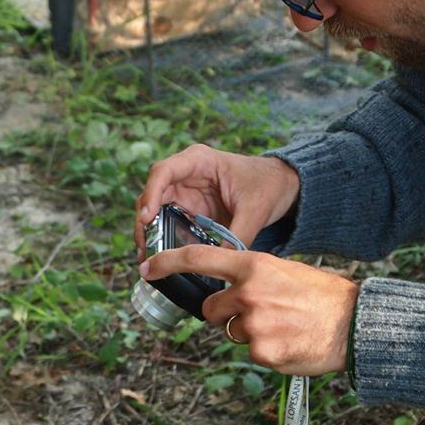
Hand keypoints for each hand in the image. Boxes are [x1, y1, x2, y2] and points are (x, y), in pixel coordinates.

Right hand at [135, 144, 301, 260]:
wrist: (281, 187)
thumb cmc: (268, 185)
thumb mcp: (256, 210)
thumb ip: (238, 235)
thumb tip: (221, 263)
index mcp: (199, 161)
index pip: (163, 172)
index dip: (151, 194)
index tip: (147, 218)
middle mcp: (184, 175)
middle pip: (151, 194)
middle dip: (144, 222)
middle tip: (144, 249)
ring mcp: (184, 193)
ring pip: (153, 211)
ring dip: (148, 233)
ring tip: (148, 258)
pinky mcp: (187, 210)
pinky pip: (166, 223)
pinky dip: (160, 239)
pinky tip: (160, 257)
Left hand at [141, 246, 358, 375]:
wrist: (355, 324)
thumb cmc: (320, 296)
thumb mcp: (283, 271)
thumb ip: (249, 277)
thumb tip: (221, 291)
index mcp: (254, 266)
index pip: (199, 258)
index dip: (167, 262)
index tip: (146, 267)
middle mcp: (248, 293)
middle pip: (210, 308)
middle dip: (225, 312)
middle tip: (260, 312)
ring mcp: (253, 324)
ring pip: (230, 332)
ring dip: (248, 332)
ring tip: (282, 326)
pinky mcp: (261, 352)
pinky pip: (249, 352)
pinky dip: (265, 351)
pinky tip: (288, 342)